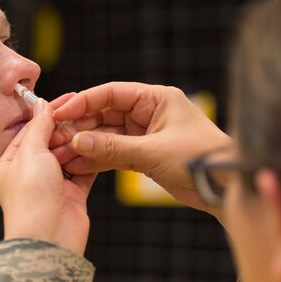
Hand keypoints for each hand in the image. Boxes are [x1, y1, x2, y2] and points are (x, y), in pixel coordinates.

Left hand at [0, 96, 96, 255]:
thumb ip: (38, 127)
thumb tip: (41, 105)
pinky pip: (83, 172)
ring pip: (68, 156)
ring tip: (93, 126)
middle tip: (83, 113)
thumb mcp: (31, 153)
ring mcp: (52, 186)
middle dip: (65, 129)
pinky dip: (90, 160)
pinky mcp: (72, 196)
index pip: (29, 132)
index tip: (66, 100)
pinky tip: (99, 146)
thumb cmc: (31, 200)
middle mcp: (30, 175)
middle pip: (50, 143)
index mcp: (11, 164)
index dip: (46, 115)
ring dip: (79, 143)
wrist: (49, 240)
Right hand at [53, 82, 231, 214]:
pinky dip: (98, 159)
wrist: (225, 187)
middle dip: (80, 126)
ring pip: (107, 136)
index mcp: (156, 99)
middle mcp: (149, 113)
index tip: (61, 113)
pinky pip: (115, 153)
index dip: (84, 102)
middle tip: (55, 136)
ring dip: (85, 145)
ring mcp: (146, 135)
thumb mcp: (153, 152)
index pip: (111, 94)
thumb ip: (112, 147)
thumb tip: (77, 141)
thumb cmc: (201, 159)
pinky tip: (78, 164)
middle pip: (105, 114)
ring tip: (61, 154)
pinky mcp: (145, 155)